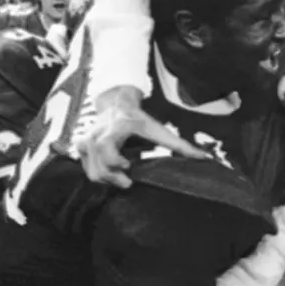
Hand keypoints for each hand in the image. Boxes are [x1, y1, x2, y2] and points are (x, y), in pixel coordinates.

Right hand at [71, 86, 207, 188]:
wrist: (117, 105)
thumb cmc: (138, 119)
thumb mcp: (159, 130)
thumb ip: (180, 145)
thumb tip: (203, 157)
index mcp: (116, 128)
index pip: (106, 149)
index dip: (116, 162)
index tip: (130, 166)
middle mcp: (97, 134)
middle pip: (99, 168)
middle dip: (114, 178)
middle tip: (128, 180)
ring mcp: (86, 141)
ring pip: (92, 173)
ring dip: (108, 180)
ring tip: (122, 176)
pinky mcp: (81, 147)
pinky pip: (88, 170)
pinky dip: (100, 175)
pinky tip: (112, 171)